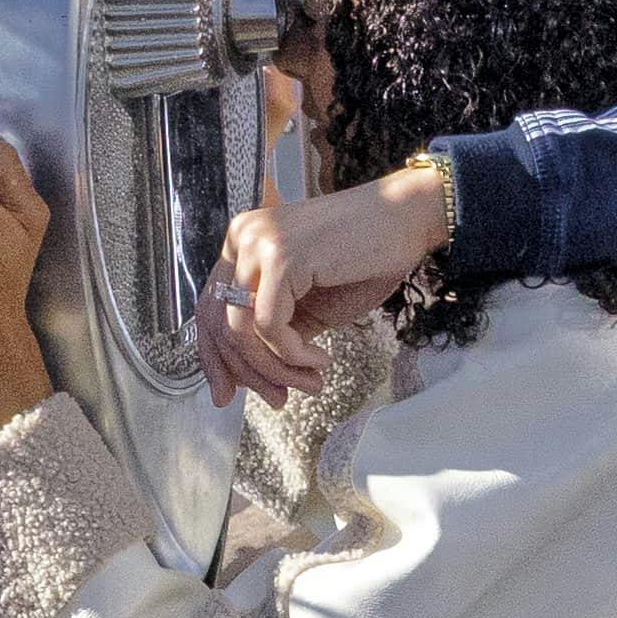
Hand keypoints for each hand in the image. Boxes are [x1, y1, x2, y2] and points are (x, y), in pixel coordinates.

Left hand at [202, 159, 453, 400]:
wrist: (408, 218)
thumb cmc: (366, 258)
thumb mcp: (312, 304)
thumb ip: (278, 330)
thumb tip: (255, 376)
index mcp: (241, 245)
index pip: (208, 309)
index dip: (215, 358)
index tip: (230, 394)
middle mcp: (240, 239)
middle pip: (217, 323)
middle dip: (248, 372)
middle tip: (278, 399)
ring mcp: (258, 244)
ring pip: (240, 330)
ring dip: (274, 368)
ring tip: (310, 382)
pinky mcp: (282, 256)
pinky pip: (269, 325)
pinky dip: (292, 353)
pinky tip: (321, 359)